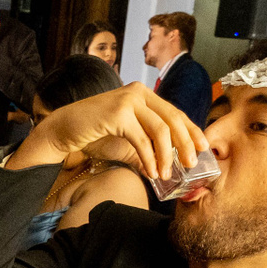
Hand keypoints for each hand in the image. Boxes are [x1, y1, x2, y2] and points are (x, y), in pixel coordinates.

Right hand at [12, 83, 208, 182]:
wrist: (64, 129)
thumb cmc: (94, 133)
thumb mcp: (127, 139)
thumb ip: (147, 147)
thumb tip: (165, 167)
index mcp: (143, 94)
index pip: (175, 112)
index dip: (191, 130)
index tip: (202, 148)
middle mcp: (138, 93)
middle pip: (173, 119)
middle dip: (185, 144)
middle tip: (191, 164)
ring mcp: (128, 101)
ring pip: (160, 130)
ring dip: (166, 156)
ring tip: (166, 174)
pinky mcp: (118, 114)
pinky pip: (142, 139)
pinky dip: (149, 158)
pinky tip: (151, 172)